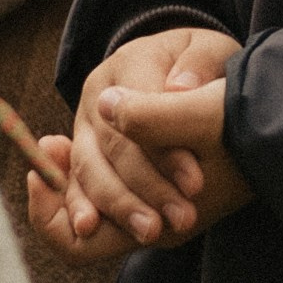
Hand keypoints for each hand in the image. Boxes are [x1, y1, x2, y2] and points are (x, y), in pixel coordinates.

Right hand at [28, 28, 244, 256]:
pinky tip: (90, 229)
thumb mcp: (210, 52)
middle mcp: (97, 95)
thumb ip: (199, 64)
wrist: (175, 70)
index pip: (142, 113)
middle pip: (112, 146)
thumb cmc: (198, 67)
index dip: (167, 152)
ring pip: (90, 169)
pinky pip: (73, 185)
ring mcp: (84, 126)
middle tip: (183, 219)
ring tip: (152, 231)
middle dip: (147, 186)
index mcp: (129, 64)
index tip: (196, 184)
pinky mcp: (82, 155)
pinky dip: (77, 207)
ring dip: (120, 205)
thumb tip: (180, 87)